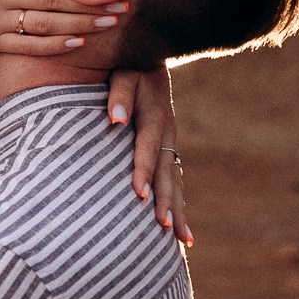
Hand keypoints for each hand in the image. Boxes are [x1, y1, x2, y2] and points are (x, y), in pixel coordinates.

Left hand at [109, 66, 189, 244]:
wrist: (151, 59)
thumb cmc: (130, 68)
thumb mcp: (123, 74)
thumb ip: (119, 94)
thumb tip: (115, 120)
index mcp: (156, 118)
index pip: (148, 149)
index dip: (143, 171)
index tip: (138, 195)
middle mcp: (168, 135)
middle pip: (168, 173)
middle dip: (166, 202)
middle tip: (165, 229)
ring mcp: (171, 144)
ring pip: (175, 182)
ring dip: (177, 209)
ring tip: (182, 239)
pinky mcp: (169, 150)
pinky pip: (174, 181)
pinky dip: (177, 204)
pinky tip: (179, 229)